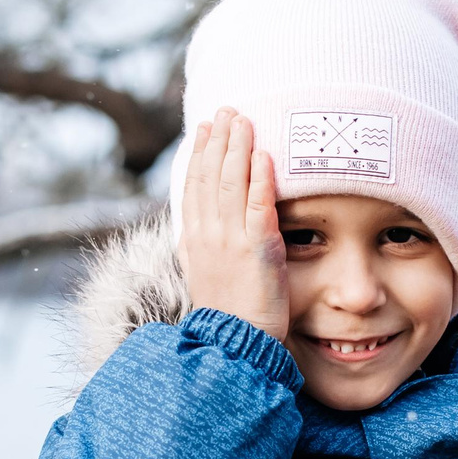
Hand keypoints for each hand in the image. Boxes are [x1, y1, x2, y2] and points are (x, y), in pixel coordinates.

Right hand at [177, 109, 287, 341]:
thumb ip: (202, 247)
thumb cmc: (225, 318)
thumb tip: (198, 230)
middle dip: (218, 140)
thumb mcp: (204, 275)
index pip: (194, 186)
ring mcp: (231, 240)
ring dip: (238, 147)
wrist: (232, 347)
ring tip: (244, 120)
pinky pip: (259, 205)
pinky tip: (263, 155)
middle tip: (226, 111)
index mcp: (194, 239)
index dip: (199, 154)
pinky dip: (260, 178)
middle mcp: (208, 234)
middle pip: (210, 175)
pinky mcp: (258, 249)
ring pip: (231, 183)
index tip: (205, 129)